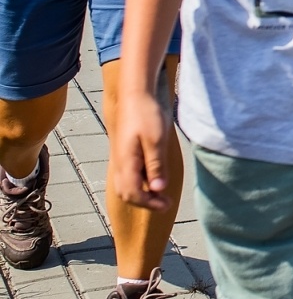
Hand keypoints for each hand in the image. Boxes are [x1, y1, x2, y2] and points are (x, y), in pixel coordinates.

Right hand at [111, 93, 170, 210]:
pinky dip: (138, 183)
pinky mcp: (123, 151)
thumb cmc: (147, 114)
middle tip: (165, 203)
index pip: (133, 194)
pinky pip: (127, 175)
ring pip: (125, 185)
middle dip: (144, 202)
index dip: (150, 204)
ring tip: (160, 194)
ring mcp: (119, 157)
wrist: (135, 93)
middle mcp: (119, 162)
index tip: (167, 205)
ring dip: (141, 194)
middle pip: (127, 193)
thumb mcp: (157, 140)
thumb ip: (156, 166)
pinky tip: (152, 179)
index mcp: (126, 162)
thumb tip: (158, 190)